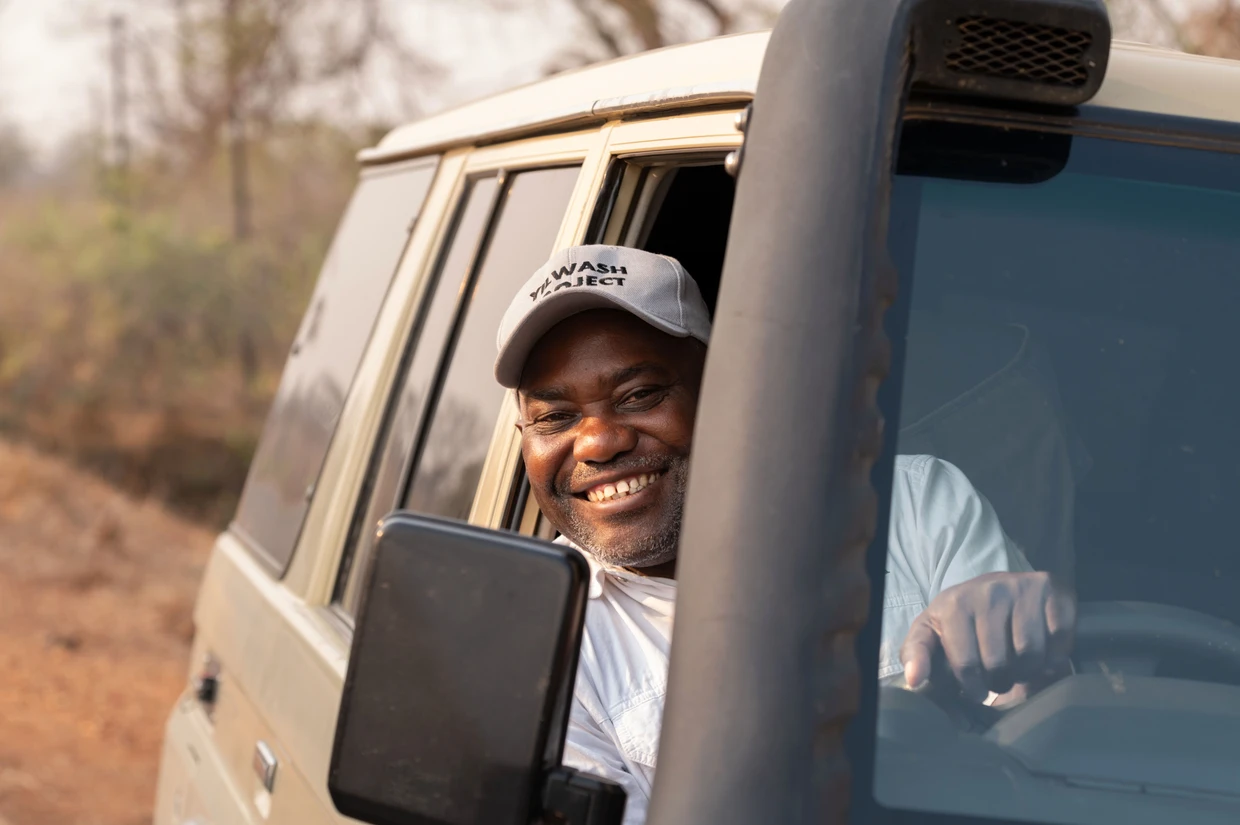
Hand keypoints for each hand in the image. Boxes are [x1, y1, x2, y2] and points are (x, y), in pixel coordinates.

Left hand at [899, 571, 1074, 701]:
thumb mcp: (931, 632)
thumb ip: (916, 655)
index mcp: (953, 604)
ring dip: (1027, 672)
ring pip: (1031, 655)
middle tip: (999, 677)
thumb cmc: (961, 619)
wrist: (997, 586)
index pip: (966, 664)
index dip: (973, 687)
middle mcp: (988, 591)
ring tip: (1018, 667)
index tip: (976, 690)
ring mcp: (1021, 588)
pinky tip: (1042, 653)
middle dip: (1000, 681)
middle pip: (1000, 663)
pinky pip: (1059, 640)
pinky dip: (1054, 656)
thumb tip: (914, 680)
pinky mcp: (1052, 590)